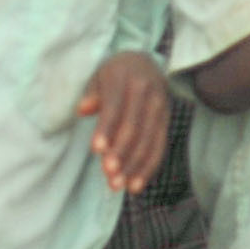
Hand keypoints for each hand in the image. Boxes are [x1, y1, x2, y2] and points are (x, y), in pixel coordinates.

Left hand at [76, 53, 170, 194]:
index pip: (116, 107)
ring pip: (149, 140)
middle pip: (135, 127)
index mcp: (127, 79)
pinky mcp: (166, 121)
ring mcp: (161, 108)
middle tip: (108, 174)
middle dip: (122, 152)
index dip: (106, 128)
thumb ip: (92, 93)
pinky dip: (148, 168)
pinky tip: (135, 185)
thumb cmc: (115, 74)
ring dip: (134, 165)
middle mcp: (148, 93)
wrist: (146, 63)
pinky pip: (159, 147)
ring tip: (118, 185)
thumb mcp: (100, 75)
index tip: (95, 149)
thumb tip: (83, 109)